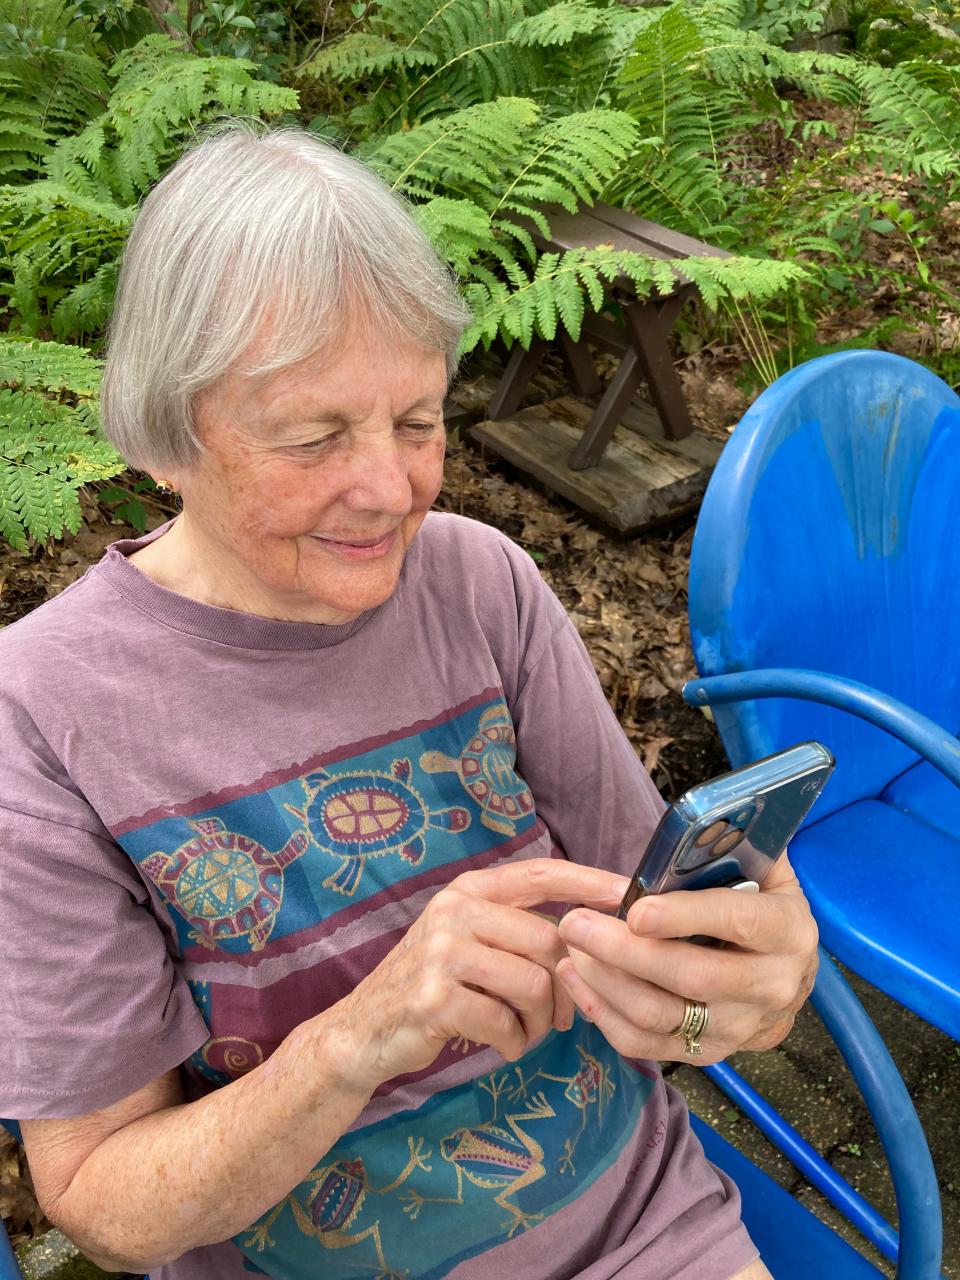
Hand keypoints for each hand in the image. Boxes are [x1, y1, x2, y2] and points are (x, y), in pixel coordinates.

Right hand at [330, 858, 625, 1093]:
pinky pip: (504, 1021)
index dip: (590, 881)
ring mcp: (442, 952)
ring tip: (528, 1033)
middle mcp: (455, 910)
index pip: (541, 873)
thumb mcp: (468, 941)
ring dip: (542, 1021)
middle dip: (566, 985)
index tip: (631, 893)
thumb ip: (516, 929)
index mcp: (469, 890)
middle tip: (562, 1017)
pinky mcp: (435, 998)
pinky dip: (515, 1043)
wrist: (363, 1031)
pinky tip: (504, 1045)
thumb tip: (593, 936)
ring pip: (533, 982)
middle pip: (548, 939)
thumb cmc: (432, 986)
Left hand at [554, 852, 818, 1063]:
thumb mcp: (766, 872)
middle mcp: (771, 986)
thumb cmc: (762, 908)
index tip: (635, 910)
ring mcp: (740, 1027)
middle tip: (574, 924)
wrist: (789, 979)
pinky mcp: (708, 1053)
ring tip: (569, 950)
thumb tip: (697, 823)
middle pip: (691, 977)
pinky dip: (604, 1015)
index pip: (738, 922)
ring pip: (661, 1015)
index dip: (686, 916)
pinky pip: (646, 1045)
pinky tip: (577, 983)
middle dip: (624, 951)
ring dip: (605, 984)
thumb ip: (735, 848)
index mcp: (788, 931)